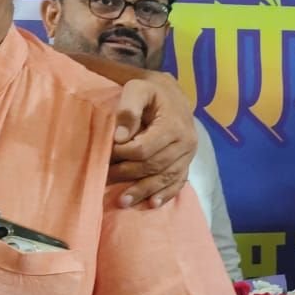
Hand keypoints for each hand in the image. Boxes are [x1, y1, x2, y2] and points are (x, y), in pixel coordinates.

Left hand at [108, 72, 196, 207]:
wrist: (173, 94)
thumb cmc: (151, 92)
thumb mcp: (137, 90)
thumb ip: (128, 109)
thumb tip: (119, 137)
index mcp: (174, 125)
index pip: (144, 149)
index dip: (123, 156)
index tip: (106, 155)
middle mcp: (186, 142)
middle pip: (154, 166)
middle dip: (128, 175)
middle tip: (105, 180)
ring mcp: (189, 155)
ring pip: (165, 177)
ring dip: (144, 191)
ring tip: (122, 202)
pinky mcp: (188, 162)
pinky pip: (179, 182)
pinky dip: (166, 194)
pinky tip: (152, 204)